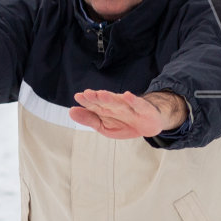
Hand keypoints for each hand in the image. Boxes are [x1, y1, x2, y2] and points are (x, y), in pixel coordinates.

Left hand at [70, 90, 184, 138]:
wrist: (148, 125)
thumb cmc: (124, 123)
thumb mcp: (105, 127)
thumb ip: (89, 119)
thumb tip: (71, 111)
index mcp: (106, 109)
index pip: (94, 105)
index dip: (87, 101)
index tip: (78, 97)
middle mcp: (117, 105)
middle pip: (105, 101)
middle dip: (97, 98)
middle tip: (87, 94)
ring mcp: (130, 106)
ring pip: (119, 102)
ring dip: (111, 98)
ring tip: (101, 95)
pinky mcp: (143, 108)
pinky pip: (137, 104)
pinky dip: (133, 100)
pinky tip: (127, 96)